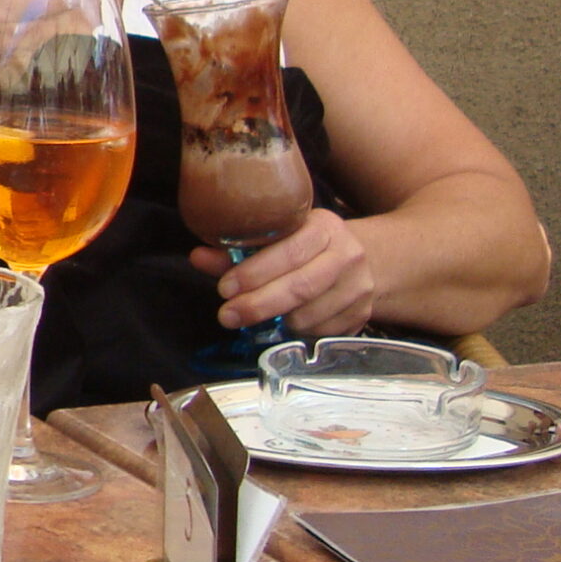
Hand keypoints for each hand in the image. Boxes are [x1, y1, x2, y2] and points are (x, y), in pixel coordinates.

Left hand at [191, 209, 375, 337]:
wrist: (354, 259)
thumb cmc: (302, 248)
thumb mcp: (274, 239)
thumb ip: (236, 250)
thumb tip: (198, 257)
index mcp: (323, 227)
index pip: (289, 251)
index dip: (254, 272)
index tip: (225, 289)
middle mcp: (348, 254)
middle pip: (301, 286)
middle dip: (258, 304)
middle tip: (228, 316)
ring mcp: (360, 286)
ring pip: (311, 314)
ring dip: (277, 323)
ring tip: (253, 320)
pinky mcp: (362, 314)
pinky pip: (322, 333)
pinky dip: (297, 334)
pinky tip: (282, 326)